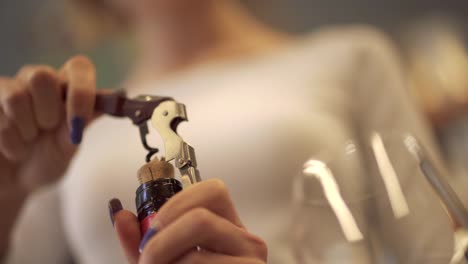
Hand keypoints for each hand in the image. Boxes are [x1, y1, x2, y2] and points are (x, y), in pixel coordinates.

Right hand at [0, 55, 96, 193]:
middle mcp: (36, 82)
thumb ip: (83, 122)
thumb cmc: (44, 162)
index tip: (78, 124)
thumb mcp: (68, 147)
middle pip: (42, 75)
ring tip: (27, 142)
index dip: (81, 92)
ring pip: (16, 96)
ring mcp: (7, 90)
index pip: (79, 66)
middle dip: (48, 113)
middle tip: (46, 131)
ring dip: (26, 130)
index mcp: (65, 88)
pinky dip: (10, 142)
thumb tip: (117, 97)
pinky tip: (11, 149)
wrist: (12, 185)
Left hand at [109, 179, 267, 263]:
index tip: (153, 230)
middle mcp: (244, 240)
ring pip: (195, 255)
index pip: (213, 191)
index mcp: (226, 227)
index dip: (177, 205)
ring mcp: (251, 261)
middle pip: (201, 218)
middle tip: (148, 262)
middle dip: (161, 243)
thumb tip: (121, 218)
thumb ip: (140, 244)